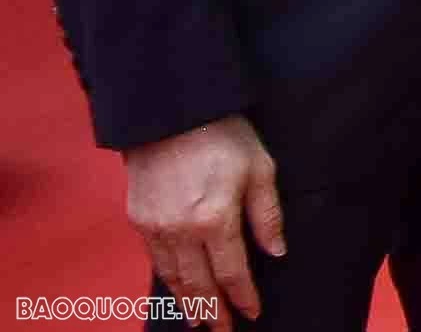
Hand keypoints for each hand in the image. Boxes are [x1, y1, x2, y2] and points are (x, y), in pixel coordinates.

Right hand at [126, 115, 282, 325]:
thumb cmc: (224, 136)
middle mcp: (182, 231)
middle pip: (199, 284)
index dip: (243, 297)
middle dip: (213, 311)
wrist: (171, 113)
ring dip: (188, 302)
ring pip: (174, 277)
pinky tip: (178, 287)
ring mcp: (156, 227)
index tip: (252, 313)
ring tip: (200, 320)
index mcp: (216, 220)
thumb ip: (268, 214)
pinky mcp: (139, 219)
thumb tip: (276, 252)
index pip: (232, 273)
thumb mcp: (261, 168)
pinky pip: (155, 260)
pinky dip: (168, 280)